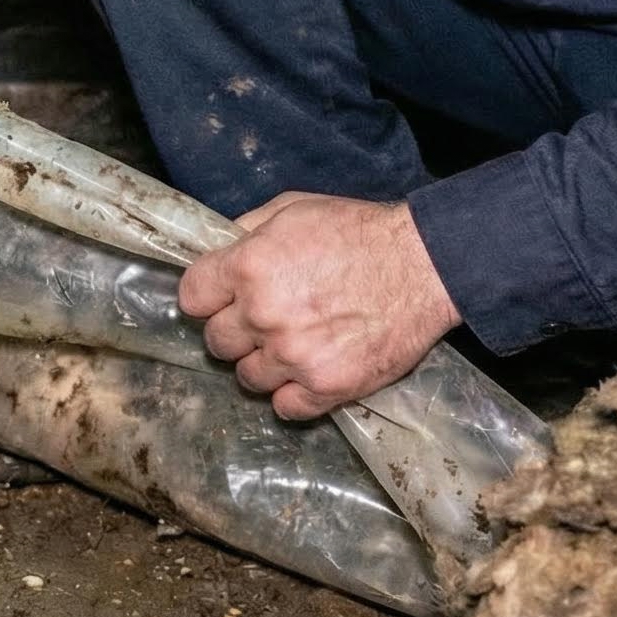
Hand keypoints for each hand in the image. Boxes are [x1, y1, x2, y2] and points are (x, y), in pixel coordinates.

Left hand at [176, 192, 461, 419]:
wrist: (425, 265)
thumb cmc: (359, 231)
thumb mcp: (293, 208)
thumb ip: (246, 231)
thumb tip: (218, 252)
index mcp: (249, 267)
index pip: (191, 298)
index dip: (207, 296)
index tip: (223, 297)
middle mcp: (263, 315)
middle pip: (216, 341)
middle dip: (236, 330)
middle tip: (265, 319)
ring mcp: (294, 356)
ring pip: (247, 378)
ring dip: (264, 364)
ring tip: (293, 345)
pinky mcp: (326, 387)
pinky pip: (285, 407)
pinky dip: (293, 394)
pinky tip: (309, 371)